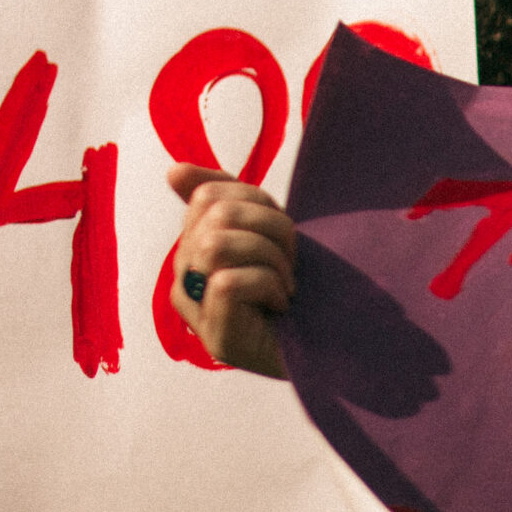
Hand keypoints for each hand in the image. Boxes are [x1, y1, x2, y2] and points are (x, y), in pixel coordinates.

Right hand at [167, 164, 296, 378]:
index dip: (258, 202)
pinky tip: (281, 303)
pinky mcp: (216, 338)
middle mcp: (184, 279)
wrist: (338, 340)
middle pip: (216, 216)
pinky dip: (268, 285)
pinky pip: (228, 282)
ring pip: (216, 245)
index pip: (209, 195)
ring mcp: (196, 311)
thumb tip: (174, 170)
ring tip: (286, 282)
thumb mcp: (270, 232)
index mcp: (193, 249)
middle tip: (292, 260)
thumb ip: (227, 199)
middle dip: (272, 228)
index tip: (283, 232)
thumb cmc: (303, 285)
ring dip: (271, 257)